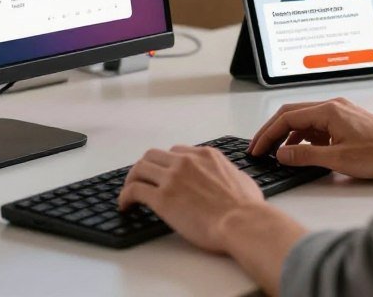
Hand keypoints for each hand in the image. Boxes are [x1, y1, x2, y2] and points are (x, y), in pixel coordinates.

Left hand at [118, 145, 265, 252]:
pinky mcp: (162, 198)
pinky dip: (125, 196)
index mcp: (205, 155)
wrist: (242, 222)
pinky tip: (125, 205)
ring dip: (132, 179)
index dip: (167, 163)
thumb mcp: (241, 178)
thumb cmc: (247, 207)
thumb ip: (229, 174)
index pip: (176, 151)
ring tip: (129, 192)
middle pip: (153, 155)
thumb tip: (229, 178)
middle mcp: (186, 161)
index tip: (163, 174)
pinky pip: (134, 190)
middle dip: (145, 167)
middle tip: (142, 180)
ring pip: (140, 168)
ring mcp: (172, 178)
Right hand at [249, 97, 372, 178]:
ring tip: (277, 153)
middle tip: (259, 148)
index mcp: (328, 110)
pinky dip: (305, 137)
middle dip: (273, 131)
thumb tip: (281, 154)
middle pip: (292, 114)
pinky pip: (318, 125)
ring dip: (289, 135)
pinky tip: (302, 152)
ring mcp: (340, 112)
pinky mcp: (346, 121)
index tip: (257, 148)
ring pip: (305, 120)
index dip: (268, 134)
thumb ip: (305, 156)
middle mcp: (333, 106)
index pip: (287, 117)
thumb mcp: (338, 159)